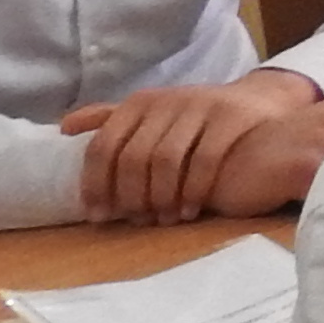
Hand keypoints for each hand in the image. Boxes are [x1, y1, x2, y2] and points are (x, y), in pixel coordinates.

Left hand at [63, 70, 323, 219]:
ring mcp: (201, 107)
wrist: (259, 103)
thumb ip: (112, 119)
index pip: (105, 145)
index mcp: (141, 103)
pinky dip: (193, 190)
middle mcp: (167, 100)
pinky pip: (206, 160)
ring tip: (161, 220)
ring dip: (160, 197)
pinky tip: (189, 211)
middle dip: (129, 196)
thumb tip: (64, 126)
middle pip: (134, 156)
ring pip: (167, 160)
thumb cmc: (196, 119)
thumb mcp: (153, 114)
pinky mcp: (232, 117)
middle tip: (132, 222)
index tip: (96, 215)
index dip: (96, 183)